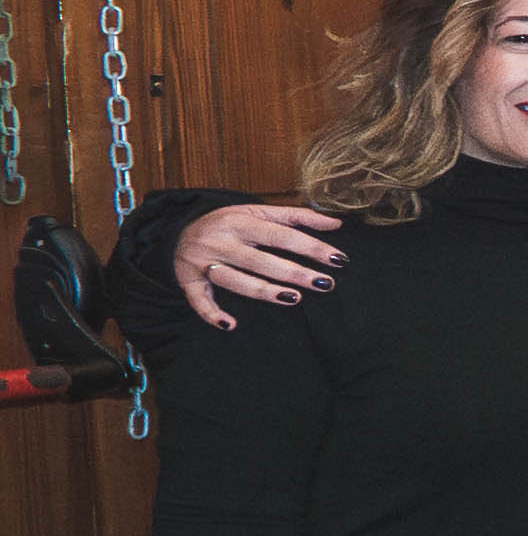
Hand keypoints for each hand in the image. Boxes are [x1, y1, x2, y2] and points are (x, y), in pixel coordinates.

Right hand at [167, 202, 349, 327]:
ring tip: (294, 298)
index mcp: (240, 222)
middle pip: (261, 260)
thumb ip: (297, 216)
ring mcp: (203, 262)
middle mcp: (221, 242)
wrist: (180, 229)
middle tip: (325, 283)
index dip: (311, 248)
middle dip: (295, 273)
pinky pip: (198, 300)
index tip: (338, 260)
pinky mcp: (188, 280)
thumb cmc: (229, 222)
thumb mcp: (259, 211)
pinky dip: (211, 314)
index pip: (281, 235)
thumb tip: (336, 224)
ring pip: (235, 280)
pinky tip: (231, 325)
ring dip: (263, 291)